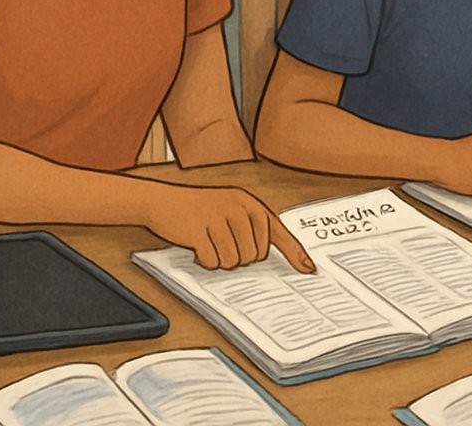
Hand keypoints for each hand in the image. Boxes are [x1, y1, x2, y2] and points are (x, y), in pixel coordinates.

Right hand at [146, 184, 315, 272]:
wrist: (162, 200)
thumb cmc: (199, 209)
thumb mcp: (229, 209)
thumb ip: (248, 228)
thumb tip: (262, 258)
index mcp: (249, 204)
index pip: (278, 232)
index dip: (295, 253)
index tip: (309, 270)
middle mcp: (238, 208)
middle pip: (254, 255)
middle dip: (239, 258)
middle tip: (222, 245)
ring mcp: (218, 218)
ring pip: (233, 261)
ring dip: (220, 260)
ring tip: (209, 244)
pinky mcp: (198, 230)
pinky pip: (211, 260)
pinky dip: (204, 261)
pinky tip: (196, 248)